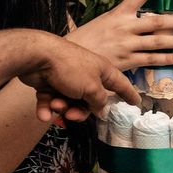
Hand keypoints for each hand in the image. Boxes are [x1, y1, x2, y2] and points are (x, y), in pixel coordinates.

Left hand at [19, 39, 140, 122]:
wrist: (37, 56)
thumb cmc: (69, 67)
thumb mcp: (91, 87)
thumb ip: (99, 101)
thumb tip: (101, 109)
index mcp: (101, 71)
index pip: (120, 84)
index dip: (129, 94)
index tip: (136, 103)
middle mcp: (86, 74)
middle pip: (89, 101)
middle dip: (80, 111)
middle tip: (72, 115)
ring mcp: (67, 79)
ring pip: (69, 103)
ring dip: (62, 108)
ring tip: (55, 105)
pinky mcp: (49, 83)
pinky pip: (51, 101)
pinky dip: (47, 108)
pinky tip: (43, 114)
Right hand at [65, 0, 172, 69]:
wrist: (68, 57)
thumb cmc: (84, 40)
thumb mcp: (100, 22)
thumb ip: (118, 20)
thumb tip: (132, 18)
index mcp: (117, 13)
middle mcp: (124, 27)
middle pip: (156, 21)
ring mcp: (127, 44)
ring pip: (158, 41)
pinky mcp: (126, 61)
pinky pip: (150, 59)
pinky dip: (165, 59)